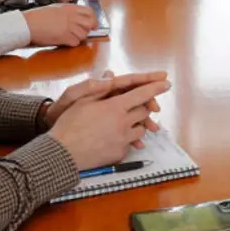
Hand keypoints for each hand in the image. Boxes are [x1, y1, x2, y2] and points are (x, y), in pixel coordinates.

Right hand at [23, 4, 96, 46]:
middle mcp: (72, 17)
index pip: (89, 12)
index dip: (93, 19)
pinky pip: (75, 43)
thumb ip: (67, 12)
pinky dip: (72, 43)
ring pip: (84, 35)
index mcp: (69, 8)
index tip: (92, 23)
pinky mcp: (65, 37)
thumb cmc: (38, 16)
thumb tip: (76, 17)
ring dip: (79, 37)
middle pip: (90, 24)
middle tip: (84, 32)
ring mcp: (69, 27)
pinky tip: (65, 40)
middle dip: (89, 29)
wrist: (29, 24)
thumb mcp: (55, 8)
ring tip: (70, 36)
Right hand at [49, 75, 172, 169]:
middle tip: (136, 104)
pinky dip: (127, 138)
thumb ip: (99, 88)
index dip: (156, 87)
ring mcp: (123, 140)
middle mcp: (123, 124)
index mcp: (115, 107)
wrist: (62, 154)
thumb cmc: (69, 124)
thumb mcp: (81, 101)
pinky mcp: (120, 153)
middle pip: (144, 111)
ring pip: (141, 129)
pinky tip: (115, 136)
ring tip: (124, 121)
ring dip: (137, 123)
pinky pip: (130, 143)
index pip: (142, 94)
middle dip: (143, 105)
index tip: (166, 83)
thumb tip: (111, 76)